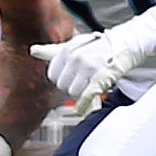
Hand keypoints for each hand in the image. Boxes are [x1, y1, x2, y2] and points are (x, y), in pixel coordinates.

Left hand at [34, 25, 153, 104]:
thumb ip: (52, 51)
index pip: (52, 75)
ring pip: (73, 92)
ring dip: (81, 92)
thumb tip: (32, 50)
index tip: (71, 75)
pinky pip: (85, 97)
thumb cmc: (95, 47)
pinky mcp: (99, 78)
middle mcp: (75, 58)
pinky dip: (83, 106)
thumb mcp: (73, 45)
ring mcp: (87, 68)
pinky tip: (81, 110)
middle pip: (62, 85)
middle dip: (71, 85)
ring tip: (90, 83)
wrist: (123, 45)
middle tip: (82, 79)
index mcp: (67, 50)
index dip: (61, 78)